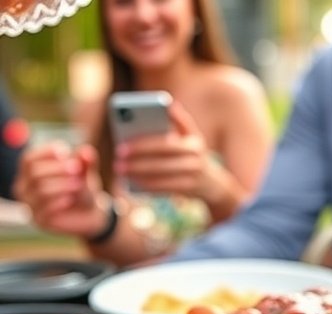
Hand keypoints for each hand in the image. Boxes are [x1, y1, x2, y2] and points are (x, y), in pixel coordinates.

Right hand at [14, 142, 111, 238]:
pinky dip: (60, 201)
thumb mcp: (84, 172)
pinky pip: (46, 208)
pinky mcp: (39, 220)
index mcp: (30, 172)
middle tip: (77, 169)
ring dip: (63, 185)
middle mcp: (24, 188)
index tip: (66, 152)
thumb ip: (85, 161)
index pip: (28, 159)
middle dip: (58, 168)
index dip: (45, 153)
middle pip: (34, 173)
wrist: (89, 215)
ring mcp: (30, 206)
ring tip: (78, 184)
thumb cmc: (81, 188)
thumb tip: (87, 152)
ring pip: (41, 190)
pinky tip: (69, 200)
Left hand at [113, 100, 227, 205]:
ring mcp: (194, 173)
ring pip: (161, 173)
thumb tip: (168, 104)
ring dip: (138, 172)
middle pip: (161, 156)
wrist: (213, 184)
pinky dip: (147, 185)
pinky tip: (133, 182)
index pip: (164, 140)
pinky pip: (165, 187)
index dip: (143, 142)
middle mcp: (196, 155)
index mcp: (193, 137)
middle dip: (137, 156)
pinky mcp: (190, 189)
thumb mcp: (190, 136)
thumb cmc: (192, 155)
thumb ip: (178, 122)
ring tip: (121, 169)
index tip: (123, 141)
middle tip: (118, 156)